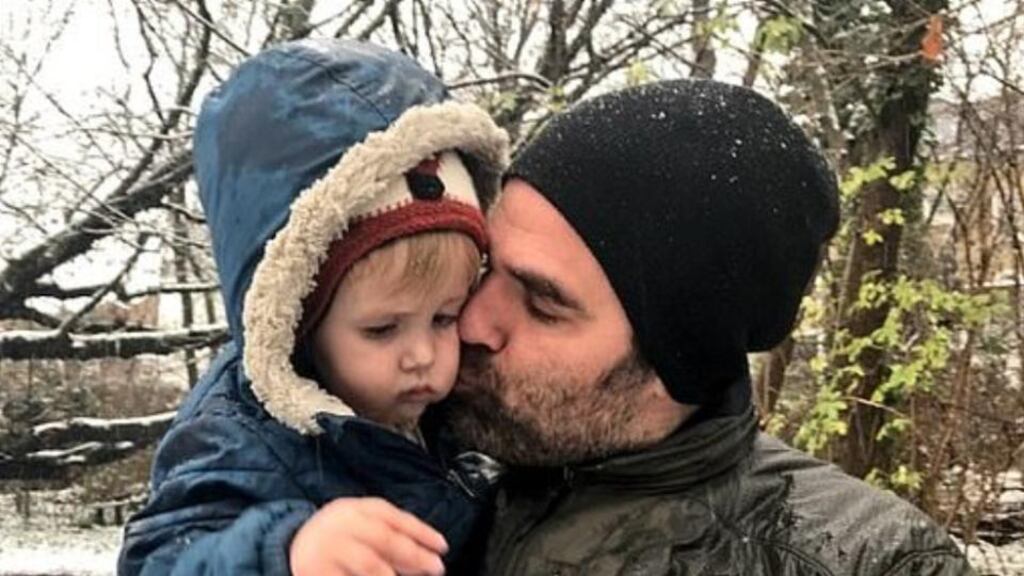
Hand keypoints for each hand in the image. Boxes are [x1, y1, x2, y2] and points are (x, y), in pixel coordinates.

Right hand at [290, 497, 447, 575]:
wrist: (290, 545)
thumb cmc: (339, 535)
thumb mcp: (362, 524)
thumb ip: (392, 535)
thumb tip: (427, 557)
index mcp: (357, 508)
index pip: (394, 518)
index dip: (421, 532)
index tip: (442, 546)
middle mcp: (343, 525)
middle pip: (385, 539)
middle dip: (415, 555)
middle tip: (436, 567)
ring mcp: (330, 549)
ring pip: (369, 565)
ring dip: (393, 574)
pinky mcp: (317, 571)